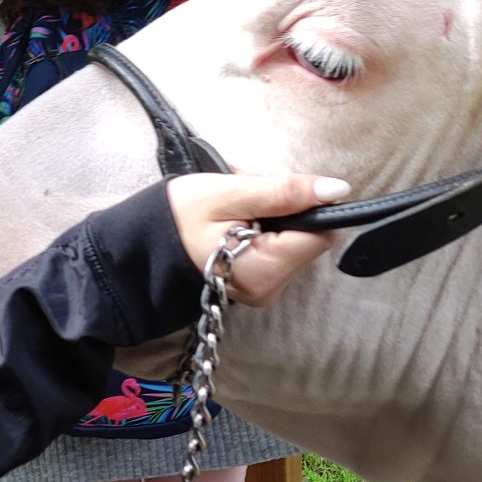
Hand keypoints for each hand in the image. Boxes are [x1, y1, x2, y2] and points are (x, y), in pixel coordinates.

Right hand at [167, 173, 349, 307]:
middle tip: (245, 198)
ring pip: (296, 243)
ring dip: (275, 218)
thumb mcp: (230, 193)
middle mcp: (270, 289)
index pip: (320, 232)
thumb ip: (284, 192)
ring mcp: (265, 291)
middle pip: (309, 237)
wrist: (144, 245)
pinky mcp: (260, 286)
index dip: (305, 205)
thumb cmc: (179, 216)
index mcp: (265, 270)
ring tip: (238, 210)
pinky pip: (280, 251)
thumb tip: (337, 190)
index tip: (271, 193)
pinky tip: (237, 224)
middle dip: (286, 210)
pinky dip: (265, 231)